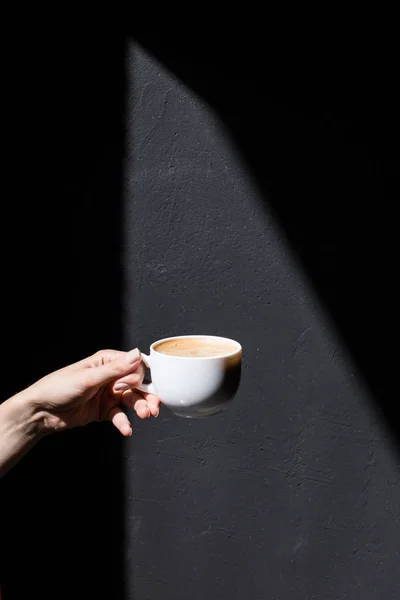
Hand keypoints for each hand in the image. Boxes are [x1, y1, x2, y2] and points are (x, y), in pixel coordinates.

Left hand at [21, 348, 159, 436]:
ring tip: (146, 415)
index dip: (141, 376)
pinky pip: (120, 415)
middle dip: (147, 395)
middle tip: (154, 407)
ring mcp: (107, 394)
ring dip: (140, 408)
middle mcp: (110, 377)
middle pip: (137, 385)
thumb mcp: (89, 377)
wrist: (40, 412)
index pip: (134, 365)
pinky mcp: (104, 411)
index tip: (144, 385)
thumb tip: (137, 354)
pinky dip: (124, 422)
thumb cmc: (58, 388)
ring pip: (131, 400)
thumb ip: (115, 369)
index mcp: (107, 362)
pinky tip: (126, 429)